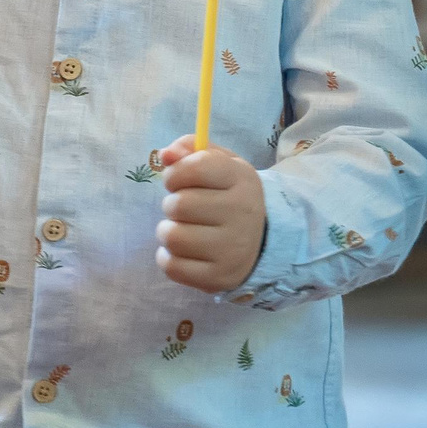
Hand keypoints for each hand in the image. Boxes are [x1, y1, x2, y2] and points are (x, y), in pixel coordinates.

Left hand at [155, 135, 266, 293]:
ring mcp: (232, 249)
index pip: (196, 167)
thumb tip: (165, 154)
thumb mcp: (219, 165)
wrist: (261, 242)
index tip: (177, 181)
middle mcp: (242, 213)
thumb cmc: (229, 196)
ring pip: (172, 237)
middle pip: (179, 205)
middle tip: (184, 209)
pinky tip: (183, 251)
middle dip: (172, 204)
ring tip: (184, 229)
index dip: (176, 173)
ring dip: (168, 231)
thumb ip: (190, 150)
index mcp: (242, 179)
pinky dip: (168, 258)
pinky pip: (172, 266)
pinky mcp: (219, 278)